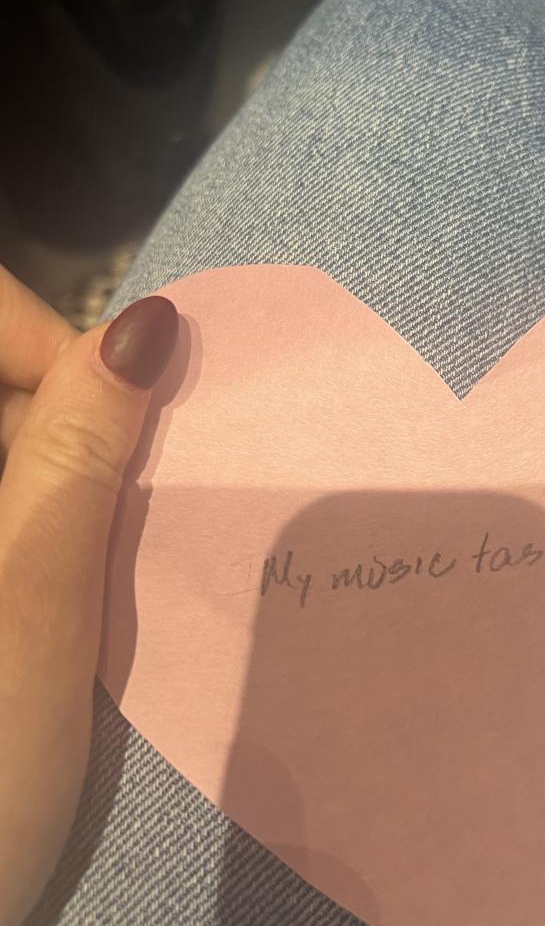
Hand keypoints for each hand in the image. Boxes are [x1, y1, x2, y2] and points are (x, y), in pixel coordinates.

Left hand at [0, 265, 177, 925]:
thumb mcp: (29, 603)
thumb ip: (78, 452)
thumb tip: (150, 322)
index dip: (56, 348)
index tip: (131, 424)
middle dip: (65, 424)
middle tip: (114, 517)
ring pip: (8, 455)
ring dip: (57, 480)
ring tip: (87, 570)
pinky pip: (8, 513)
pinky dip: (37, 525)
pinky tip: (57, 596)